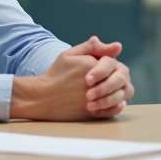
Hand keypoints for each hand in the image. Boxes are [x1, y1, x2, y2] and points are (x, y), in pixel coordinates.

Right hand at [8, 37, 132, 120]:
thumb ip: (92, 48)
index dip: (109, 66)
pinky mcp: (91, 113)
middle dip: (116, 79)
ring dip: (119, 92)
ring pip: (119, 94)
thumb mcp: (69, 54)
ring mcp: (93, 99)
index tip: (102, 68)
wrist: (42, 97)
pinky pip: (112, 110)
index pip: (112, 62)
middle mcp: (93, 82)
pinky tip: (118, 103)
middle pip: (119, 78)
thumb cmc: (56, 75)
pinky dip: (117, 106)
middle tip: (111, 81)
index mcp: (89, 65)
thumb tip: (117, 46)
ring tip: (114, 91)